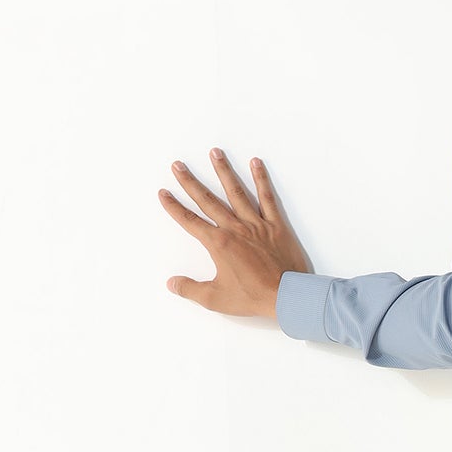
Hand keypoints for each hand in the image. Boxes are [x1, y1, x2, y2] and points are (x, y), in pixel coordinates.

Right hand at [159, 148, 312, 317]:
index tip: (164, 193)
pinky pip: (268, 198)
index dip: (174, 207)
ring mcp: (256, 224)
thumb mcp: (216, 299)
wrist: (287, 296)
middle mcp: (235, 228)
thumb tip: (172, 283)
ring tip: (215, 152)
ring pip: (236, 192)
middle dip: (191, 182)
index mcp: (218, 243)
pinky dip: (261, 180)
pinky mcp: (276, 225)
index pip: (190, 221)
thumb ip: (190, 289)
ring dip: (224, 171)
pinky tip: (256, 163)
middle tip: (178, 165)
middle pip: (208, 200)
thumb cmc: (253, 297)